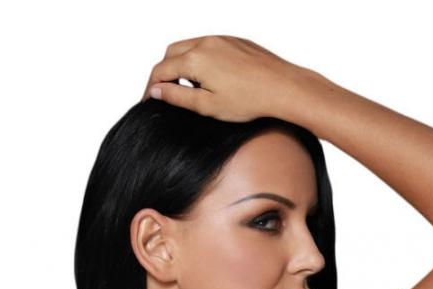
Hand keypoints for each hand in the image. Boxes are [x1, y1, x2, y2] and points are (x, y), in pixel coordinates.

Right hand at [140, 35, 311, 123]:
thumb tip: (156, 91)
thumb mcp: (207, 106)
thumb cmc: (249, 100)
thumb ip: (178, 97)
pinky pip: (208, 45)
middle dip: (164, 72)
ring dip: (182, 64)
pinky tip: (210, 78)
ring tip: (189, 88)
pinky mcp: (234, 40)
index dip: (151, 87)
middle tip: (166, 93)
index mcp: (195, 59)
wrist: (282, 86)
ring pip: (189, 47)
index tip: (150, 100)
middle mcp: (205, 43)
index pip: (160, 70)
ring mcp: (221, 39)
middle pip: (171, 54)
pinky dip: (200, 59)